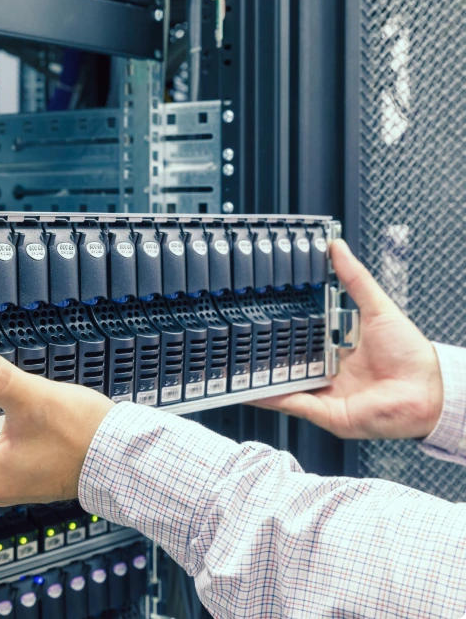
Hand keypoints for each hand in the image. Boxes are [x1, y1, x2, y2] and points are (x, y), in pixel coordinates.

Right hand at [251, 240, 443, 439]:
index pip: (302, 336)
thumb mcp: (378, 308)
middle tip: (239, 336)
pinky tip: (246, 390)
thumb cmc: (411, 354)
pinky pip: (289, 404)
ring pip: (282, 383)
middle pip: (288, 360)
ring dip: (258, 376)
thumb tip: (338, 248)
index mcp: (337, 350)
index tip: (262, 310)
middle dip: (264, 351)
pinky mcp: (323, 412)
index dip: (282, 325)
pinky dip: (267, 398)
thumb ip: (355, 280)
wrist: (428, 392)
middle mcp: (327, 373)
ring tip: (233, 363)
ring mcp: (323, 393)